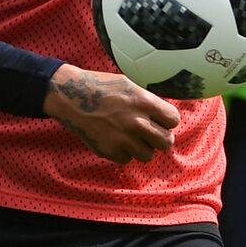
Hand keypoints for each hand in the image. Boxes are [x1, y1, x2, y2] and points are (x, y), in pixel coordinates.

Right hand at [43, 64, 179, 163]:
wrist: (71, 96)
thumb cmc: (102, 87)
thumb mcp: (131, 86)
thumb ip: (149, 102)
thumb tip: (165, 117)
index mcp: (144, 102)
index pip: (174, 120)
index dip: (167, 120)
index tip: (160, 119)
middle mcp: (136, 123)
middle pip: (166, 142)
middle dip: (160, 138)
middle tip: (151, 133)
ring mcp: (122, 139)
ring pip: (147, 155)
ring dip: (142, 147)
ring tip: (132, 136)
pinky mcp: (108, 151)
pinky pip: (126, 160)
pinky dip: (123, 152)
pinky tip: (115, 139)